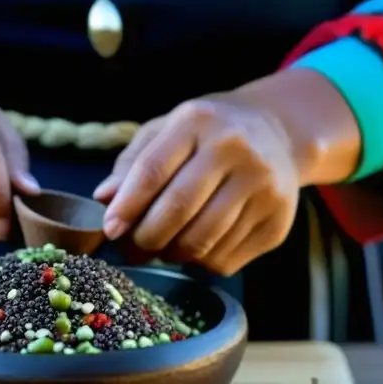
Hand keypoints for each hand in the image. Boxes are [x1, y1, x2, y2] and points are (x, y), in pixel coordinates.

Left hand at [93, 95, 300, 276]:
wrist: (277, 134)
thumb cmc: (206, 135)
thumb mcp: (166, 132)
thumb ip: (132, 164)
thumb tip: (104, 199)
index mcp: (198, 121)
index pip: (154, 169)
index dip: (127, 205)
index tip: (110, 229)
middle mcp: (236, 150)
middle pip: (178, 209)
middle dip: (145, 238)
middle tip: (131, 250)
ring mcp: (263, 187)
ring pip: (202, 242)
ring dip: (172, 254)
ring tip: (162, 248)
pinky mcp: (278, 222)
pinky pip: (225, 259)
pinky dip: (201, 262)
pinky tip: (197, 247)